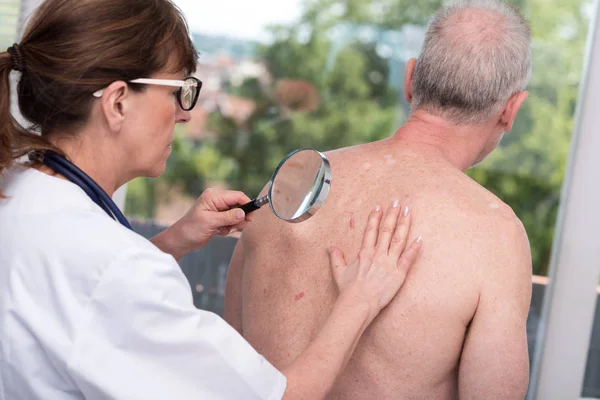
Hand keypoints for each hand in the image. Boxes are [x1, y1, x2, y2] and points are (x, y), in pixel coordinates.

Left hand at [177, 188, 252, 248]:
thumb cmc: (191, 229)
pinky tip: (219, 231)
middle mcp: (217, 200)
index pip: (237, 196)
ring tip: (223, 230)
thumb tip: (244, 213)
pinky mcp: (219, 217)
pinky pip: (232, 221)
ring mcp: (218, 208)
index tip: (251, 217)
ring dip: (233, 225)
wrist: (181, 240)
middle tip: (234, 228)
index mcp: (214, 196)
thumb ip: (228, 217)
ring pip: (237, 215)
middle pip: (239, 205)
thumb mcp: (210, 222)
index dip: (247, 205)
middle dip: (239, 218)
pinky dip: (229, 228)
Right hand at [328, 200, 421, 322]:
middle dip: (392, 215)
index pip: (371, 230)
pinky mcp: (399, 274)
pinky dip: (414, 248)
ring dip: (404, 224)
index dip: (375, 217)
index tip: (379, 207)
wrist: (358, 303)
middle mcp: (378, 254)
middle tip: (397, 202)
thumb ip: (336, 258)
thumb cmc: (349, 290)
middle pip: (387, 230)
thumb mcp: (339, 272)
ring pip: (399, 239)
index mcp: (364, 253)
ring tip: (408, 212)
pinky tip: (420, 238)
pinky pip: (408, 259)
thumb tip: (331, 248)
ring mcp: (389, 263)